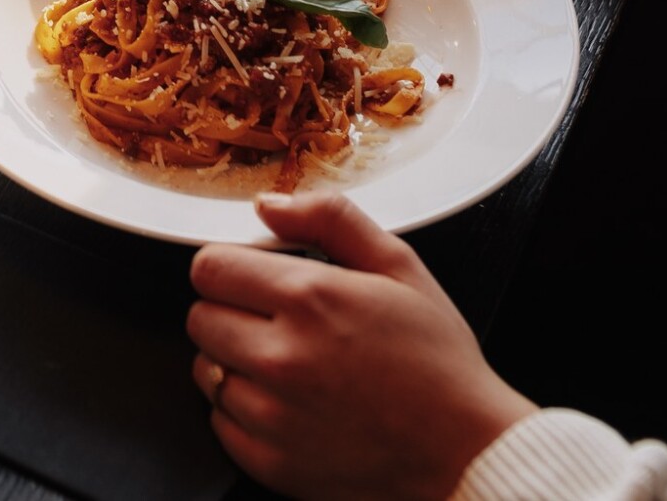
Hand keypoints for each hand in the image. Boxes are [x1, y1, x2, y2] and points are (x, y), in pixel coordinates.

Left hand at [187, 193, 534, 500]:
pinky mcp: (270, 461)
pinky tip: (290, 405)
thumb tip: (267, 205)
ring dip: (235, 363)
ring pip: (206, 369)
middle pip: (200, 317)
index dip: (231, 269)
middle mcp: (282, 358)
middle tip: (278, 324)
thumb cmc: (437, 362)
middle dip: (231, 313)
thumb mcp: (400, 267)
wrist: (466, 452)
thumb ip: (331, 219)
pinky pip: (220, 420)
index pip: (210, 267)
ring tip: (290, 367)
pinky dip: (244, 412)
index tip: (254, 280)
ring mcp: (273, 415)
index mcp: (311, 299)